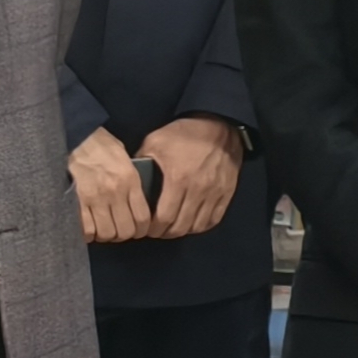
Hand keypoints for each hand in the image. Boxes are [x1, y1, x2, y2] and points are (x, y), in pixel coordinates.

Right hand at [69, 128, 150, 243]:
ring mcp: (94, 198)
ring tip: (103, 229)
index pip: (142, 217)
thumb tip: (135, 201)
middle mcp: (114, 192)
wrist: (75, 136)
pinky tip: (89, 227)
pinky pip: (86, 230)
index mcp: (129, 180)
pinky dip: (88, 234)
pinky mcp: (76, 201)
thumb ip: (132, 179)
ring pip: (106, 233)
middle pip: (125, 231)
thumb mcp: (124, 158)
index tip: (138, 230)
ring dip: (105, 235)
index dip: (142, 230)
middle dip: (124, 235)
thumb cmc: (100, 144)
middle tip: (119, 230)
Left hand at [138, 115, 243, 238]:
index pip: (164, 217)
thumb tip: (131, 178)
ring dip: (183, 231)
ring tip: (174, 228)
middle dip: (166, 233)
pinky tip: (193, 223)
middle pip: (181, 226)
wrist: (219, 125)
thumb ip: (141, 161)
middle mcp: (197, 190)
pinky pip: (214, 219)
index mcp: (178, 179)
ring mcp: (214, 193)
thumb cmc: (185, 133)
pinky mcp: (226, 192)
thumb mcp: (156, 141)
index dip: (154, 228)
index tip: (147, 229)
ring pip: (198, 225)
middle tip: (158, 231)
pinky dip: (202, 226)